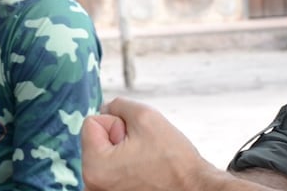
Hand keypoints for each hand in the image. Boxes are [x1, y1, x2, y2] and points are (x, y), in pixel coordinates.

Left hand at [83, 98, 212, 190]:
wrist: (195, 189)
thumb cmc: (174, 159)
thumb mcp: (146, 116)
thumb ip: (118, 105)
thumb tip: (105, 108)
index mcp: (94, 167)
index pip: (91, 123)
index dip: (116, 123)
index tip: (135, 139)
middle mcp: (91, 184)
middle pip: (96, 140)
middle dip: (118, 138)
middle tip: (142, 152)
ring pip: (105, 154)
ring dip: (122, 152)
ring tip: (144, 163)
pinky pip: (111, 169)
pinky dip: (125, 167)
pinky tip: (143, 173)